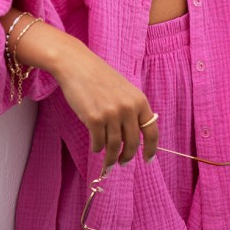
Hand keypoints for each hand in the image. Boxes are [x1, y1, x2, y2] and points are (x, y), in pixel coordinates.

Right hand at [51, 34, 158, 168]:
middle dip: (127, 156)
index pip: (151, 131)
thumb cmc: (99, 77)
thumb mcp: (124, 90)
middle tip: (123, 163)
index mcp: (139, 101)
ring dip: (110, 158)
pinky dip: (97, 148)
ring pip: (113, 146)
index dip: (151, 149)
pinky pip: (98, 142)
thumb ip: (132, 110)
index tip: (148, 159)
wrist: (77, 65)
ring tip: (108, 163)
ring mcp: (111, 114)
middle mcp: (128, 109)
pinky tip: (95, 148)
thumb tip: (134, 136)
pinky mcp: (93, 119)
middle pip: (132, 143)